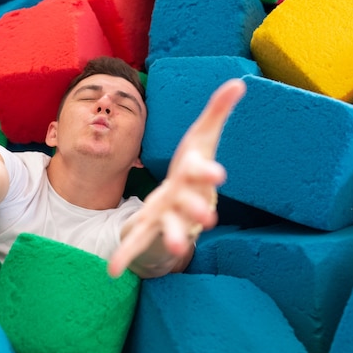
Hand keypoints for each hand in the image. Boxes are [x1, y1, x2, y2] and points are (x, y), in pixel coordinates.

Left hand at [108, 79, 245, 276]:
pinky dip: (126, 255)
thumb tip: (240, 81)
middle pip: (193, 205)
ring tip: (177, 248)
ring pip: (170, 227)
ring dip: (173, 237)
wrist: (184, 201)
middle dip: (198, 210)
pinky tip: (111, 271)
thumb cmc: (194, 168)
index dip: (209, 172)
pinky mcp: (149, 227)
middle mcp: (186, 199)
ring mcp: (168, 216)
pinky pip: (137, 241)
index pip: (203, 172)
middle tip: (208, 220)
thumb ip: (218, 111)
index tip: (218, 174)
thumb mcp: (203, 136)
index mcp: (196, 176)